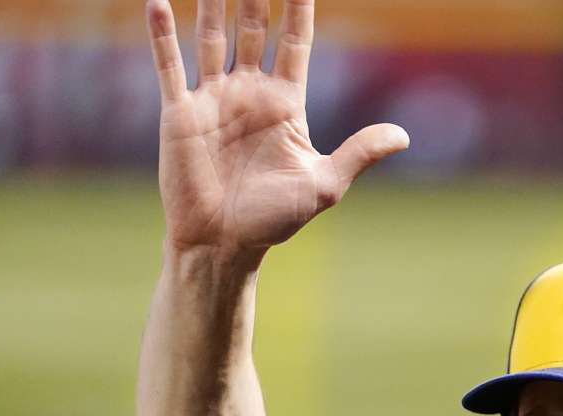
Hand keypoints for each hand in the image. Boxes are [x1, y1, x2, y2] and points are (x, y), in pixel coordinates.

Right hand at [146, 0, 408, 255]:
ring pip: (211, 35)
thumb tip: (404, 136)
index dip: (299, 7)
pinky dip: (162, 33)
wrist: (222, 245)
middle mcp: (249, 93)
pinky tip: (158, 1)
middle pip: (253, 27)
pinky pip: (169, 64)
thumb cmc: (273, 220)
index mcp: (285, 103)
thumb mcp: (324, 184)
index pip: (294, 40)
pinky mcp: (179, 113)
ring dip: (214, 0)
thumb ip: (359, 153)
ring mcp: (212, 99)